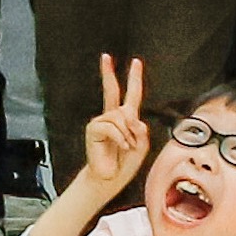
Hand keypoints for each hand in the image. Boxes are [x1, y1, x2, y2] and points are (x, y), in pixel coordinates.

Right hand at [71, 55, 152, 199]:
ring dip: (128, 134)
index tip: (135, 62)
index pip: (131, 94)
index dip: (134, 78)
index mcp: (126, 118)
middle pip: (111, 90)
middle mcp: (113, 116)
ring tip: (127, 147)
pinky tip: (121, 147)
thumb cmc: (126, 163)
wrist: (111, 179)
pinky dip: (120, 138)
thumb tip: (132, 118)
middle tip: (105, 57)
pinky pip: (112, 126)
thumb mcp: (142, 146)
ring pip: (120, 117)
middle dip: (108, 73)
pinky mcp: (94, 129)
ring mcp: (102, 121)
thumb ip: (141, 130)